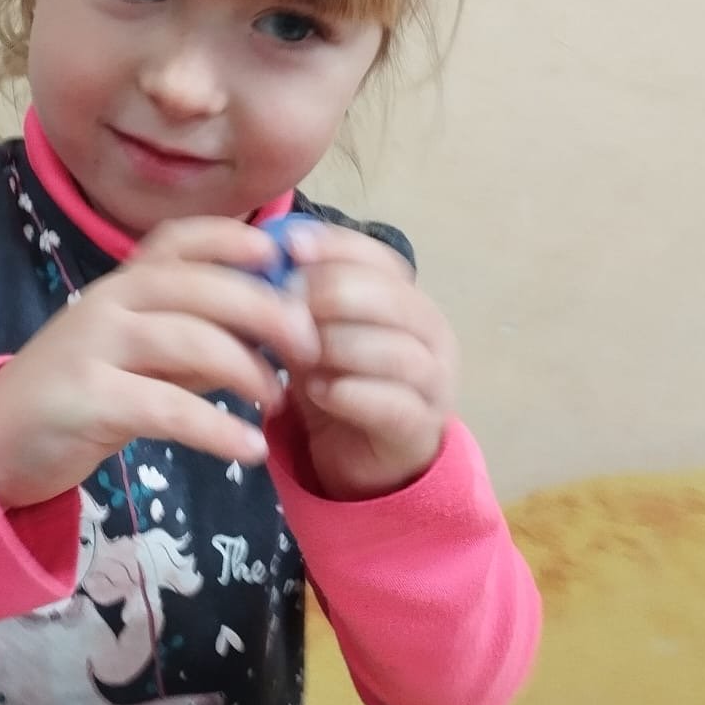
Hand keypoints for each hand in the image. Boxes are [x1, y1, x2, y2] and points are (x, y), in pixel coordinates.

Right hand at [0, 217, 320, 509]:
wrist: (2, 437)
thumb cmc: (90, 388)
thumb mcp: (147, 354)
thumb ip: (201, 336)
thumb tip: (280, 324)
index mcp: (127, 281)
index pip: (183, 238)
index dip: (236, 239)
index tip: (282, 258)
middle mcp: (111, 300)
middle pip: (201, 286)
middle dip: (266, 311)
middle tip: (310, 345)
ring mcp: (96, 345)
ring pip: (190, 340)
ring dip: (248, 370)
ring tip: (278, 400)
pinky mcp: (88, 398)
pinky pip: (167, 407)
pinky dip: (218, 428)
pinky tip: (250, 448)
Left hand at [279, 224, 455, 499]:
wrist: (361, 458)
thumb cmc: (340, 383)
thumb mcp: (315, 334)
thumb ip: (300, 301)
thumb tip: (269, 258)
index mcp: (410, 301)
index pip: (381, 259)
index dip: (337, 247)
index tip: (291, 246)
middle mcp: (432, 335)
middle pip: (391, 299)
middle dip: (332, 295)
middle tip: (286, 305)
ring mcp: (435, 383)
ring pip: (397, 352)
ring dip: (339, 347)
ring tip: (298, 354)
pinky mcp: (421, 428)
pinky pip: (393, 405)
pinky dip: (350, 393)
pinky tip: (315, 390)